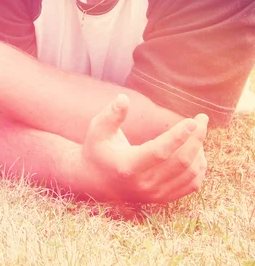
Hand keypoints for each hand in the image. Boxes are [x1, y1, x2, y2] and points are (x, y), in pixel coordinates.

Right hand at [81, 94, 207, 202]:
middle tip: (202, 119)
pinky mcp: (164, 198)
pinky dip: (200, 167)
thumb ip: (111, 114)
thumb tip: (124, 98)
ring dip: (199, 151)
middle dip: (196, 138)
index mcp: (127, 166)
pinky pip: (192, 184)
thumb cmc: (97, 149)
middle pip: (181, 162)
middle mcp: (144, 184)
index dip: (178, 136)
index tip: (193, 120)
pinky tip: (196, 150)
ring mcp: (155, 194)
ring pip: (190, 174)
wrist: (95, 181)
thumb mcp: (97, 129)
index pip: (160, 152)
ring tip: (197, 132)